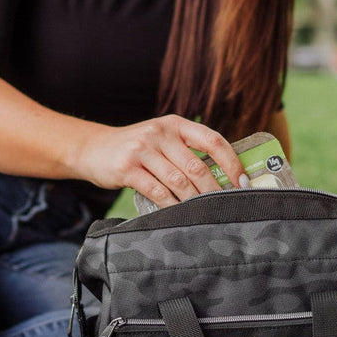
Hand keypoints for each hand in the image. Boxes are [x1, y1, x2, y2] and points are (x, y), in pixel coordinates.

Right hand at [71, 115, 247, 208]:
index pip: (212, 140)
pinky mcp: (127, 168)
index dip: (231, 162)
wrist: (93, 149)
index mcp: (174, 124)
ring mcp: (142, 150)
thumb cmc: (135, 149)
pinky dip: (171, 205)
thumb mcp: (160, 139)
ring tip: (205, 212)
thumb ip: (185, 151)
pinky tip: (179, 213)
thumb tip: (223, 178)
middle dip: (214, 189)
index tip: (244, 181)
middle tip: (226, 205)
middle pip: (196, 165)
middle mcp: (159, 133)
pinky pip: (157, 191)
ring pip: (179, 180)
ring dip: (195, 200)